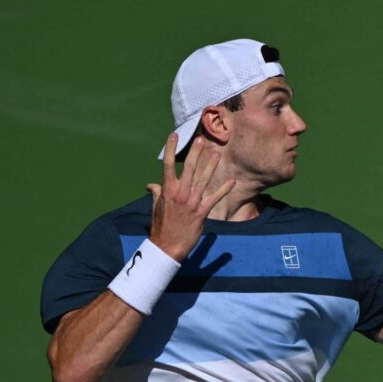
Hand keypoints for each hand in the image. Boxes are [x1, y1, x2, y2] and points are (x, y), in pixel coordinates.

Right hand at [147, 133, 234, 260]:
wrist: (168, 245)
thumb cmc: (161, 225)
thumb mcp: (156, 207)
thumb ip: (156, 193)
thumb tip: (151, 184)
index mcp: (167, 190)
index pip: (167, 164)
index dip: (170, 148)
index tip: (174, 135)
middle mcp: (180, 193)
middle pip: (189, 168)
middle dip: (195, 153)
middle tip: (202, 140)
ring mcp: (191, 202)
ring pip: (203, 179)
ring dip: (211, 166)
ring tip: (217, 153)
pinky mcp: (202, 212)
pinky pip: (214, 198)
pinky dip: (223, 189)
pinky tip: (232, 181)